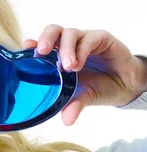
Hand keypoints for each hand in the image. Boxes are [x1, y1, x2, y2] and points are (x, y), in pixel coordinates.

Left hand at [23, 26, 146, 125]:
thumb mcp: (82, 98)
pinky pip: (89, 39)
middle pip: (53, 31)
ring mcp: (84, 40)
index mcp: (57, 57)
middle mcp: (68, 45)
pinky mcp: (101, 38)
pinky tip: (79, 64)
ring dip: (65, 49)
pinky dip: (82, 50)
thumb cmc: (97, 88)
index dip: (32, 45)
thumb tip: (67, 121)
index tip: (25, 47)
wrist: (125, 86)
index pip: (41, 46)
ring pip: (69, 33)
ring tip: (67, 67)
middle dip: (45, 39)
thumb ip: (72, 105)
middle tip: (41, 52)